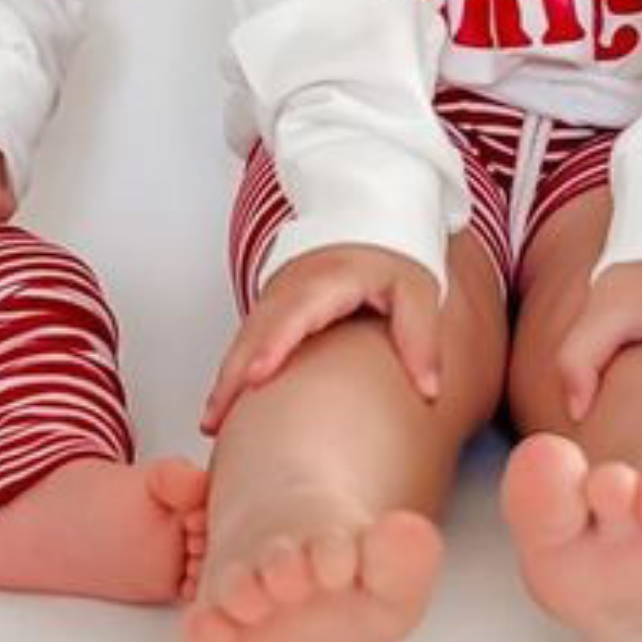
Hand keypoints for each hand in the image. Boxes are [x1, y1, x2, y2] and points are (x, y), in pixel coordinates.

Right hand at [201, 243, 442, 432]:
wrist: (375, 220)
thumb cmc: (394, 255)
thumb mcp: (418, 290)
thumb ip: (421, 339)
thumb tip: (429, 389)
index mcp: (330, 278)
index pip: (295, 313)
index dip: (273, 345)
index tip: (256, 376)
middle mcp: (295, 285)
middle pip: (256, 330)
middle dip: (232, 374)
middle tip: (215, 420)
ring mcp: (280, 294)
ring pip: (244, 336)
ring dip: (225, 376)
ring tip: (212, 422)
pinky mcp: (275, 306)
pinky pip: (247, 337)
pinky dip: (233, 367)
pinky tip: (226, 402)